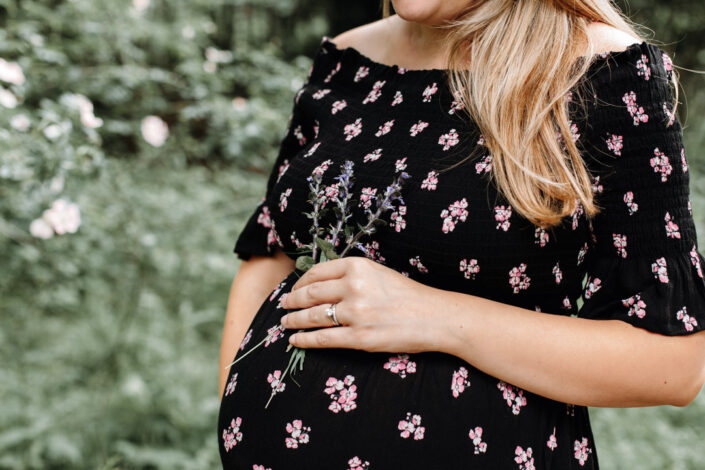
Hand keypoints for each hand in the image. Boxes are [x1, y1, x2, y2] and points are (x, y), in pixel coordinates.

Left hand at [279, 256, 440, 352]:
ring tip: (285, 324)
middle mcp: (353, 286)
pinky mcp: (359, 338)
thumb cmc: (408, 295)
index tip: (294, 288)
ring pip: (312, 317)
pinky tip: (296, 340)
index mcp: (357, 266)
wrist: (435, 317)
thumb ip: (351, 275)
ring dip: (294, 321)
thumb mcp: (378, 273)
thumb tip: (320, 284)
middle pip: (310, 294)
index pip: (317, 272)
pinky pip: (323, 339)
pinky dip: (305, 340)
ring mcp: (355, 313)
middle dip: (291, 301)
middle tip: (283, 306)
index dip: (300, 282)